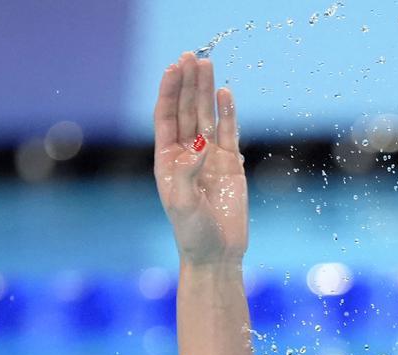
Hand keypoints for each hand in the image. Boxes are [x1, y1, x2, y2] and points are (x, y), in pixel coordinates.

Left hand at [154, 52, 247, 267]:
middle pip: (186, 111)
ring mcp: (209, 158)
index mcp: (167, 163)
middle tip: (192, 56)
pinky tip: (225, 93)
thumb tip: (200, 145)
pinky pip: (228, 132)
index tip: (174, 68)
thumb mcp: (183, 204)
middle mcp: (186, 156)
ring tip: (207, 63)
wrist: (216, 255)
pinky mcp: (230, 165)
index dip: (169, 92)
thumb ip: (188, 173)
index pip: (166, 119)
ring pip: (207, 116)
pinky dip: (227, 113)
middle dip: (188, 84)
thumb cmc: (192, 233)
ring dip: (206, 91)